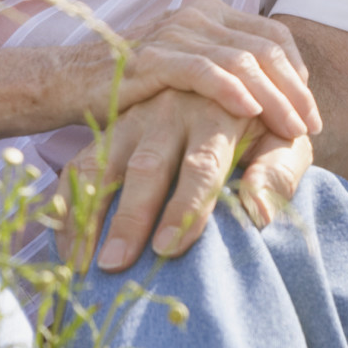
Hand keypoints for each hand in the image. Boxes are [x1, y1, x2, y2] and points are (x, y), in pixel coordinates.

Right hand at [69, 90, 310, 271]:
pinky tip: (63, 244)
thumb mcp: (284, 142)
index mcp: (219, 112)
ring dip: (89, 212)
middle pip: (147, 166)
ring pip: (104, 163)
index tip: (168, 249)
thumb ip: (277, 174)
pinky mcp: (111, 129)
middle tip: (116, 264)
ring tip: (80, 263)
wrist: (241, 82)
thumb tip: (258, 213)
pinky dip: (66, 204)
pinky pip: (80, 165)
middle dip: (130, 217)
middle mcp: (171, 110)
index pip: (202, 165)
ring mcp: (135, 118)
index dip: (185, 207)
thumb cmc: (268, 126)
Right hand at [102, 0, 319, 143]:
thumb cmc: (132, 86)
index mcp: (211, 14)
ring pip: (242, 61)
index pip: (273, 37)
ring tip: (291, 129)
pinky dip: (231, 91)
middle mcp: (197, 16)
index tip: (310, 113)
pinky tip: (250, 113)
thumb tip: (271, 100)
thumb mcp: (186, 73)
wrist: (67, 81)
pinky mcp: (152, 58)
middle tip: (311, 127)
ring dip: (273, 97)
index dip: (298, 74)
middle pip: (265, 49)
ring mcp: (175, 33)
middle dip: (294, 91)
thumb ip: (224, 74)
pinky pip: (202, 71)